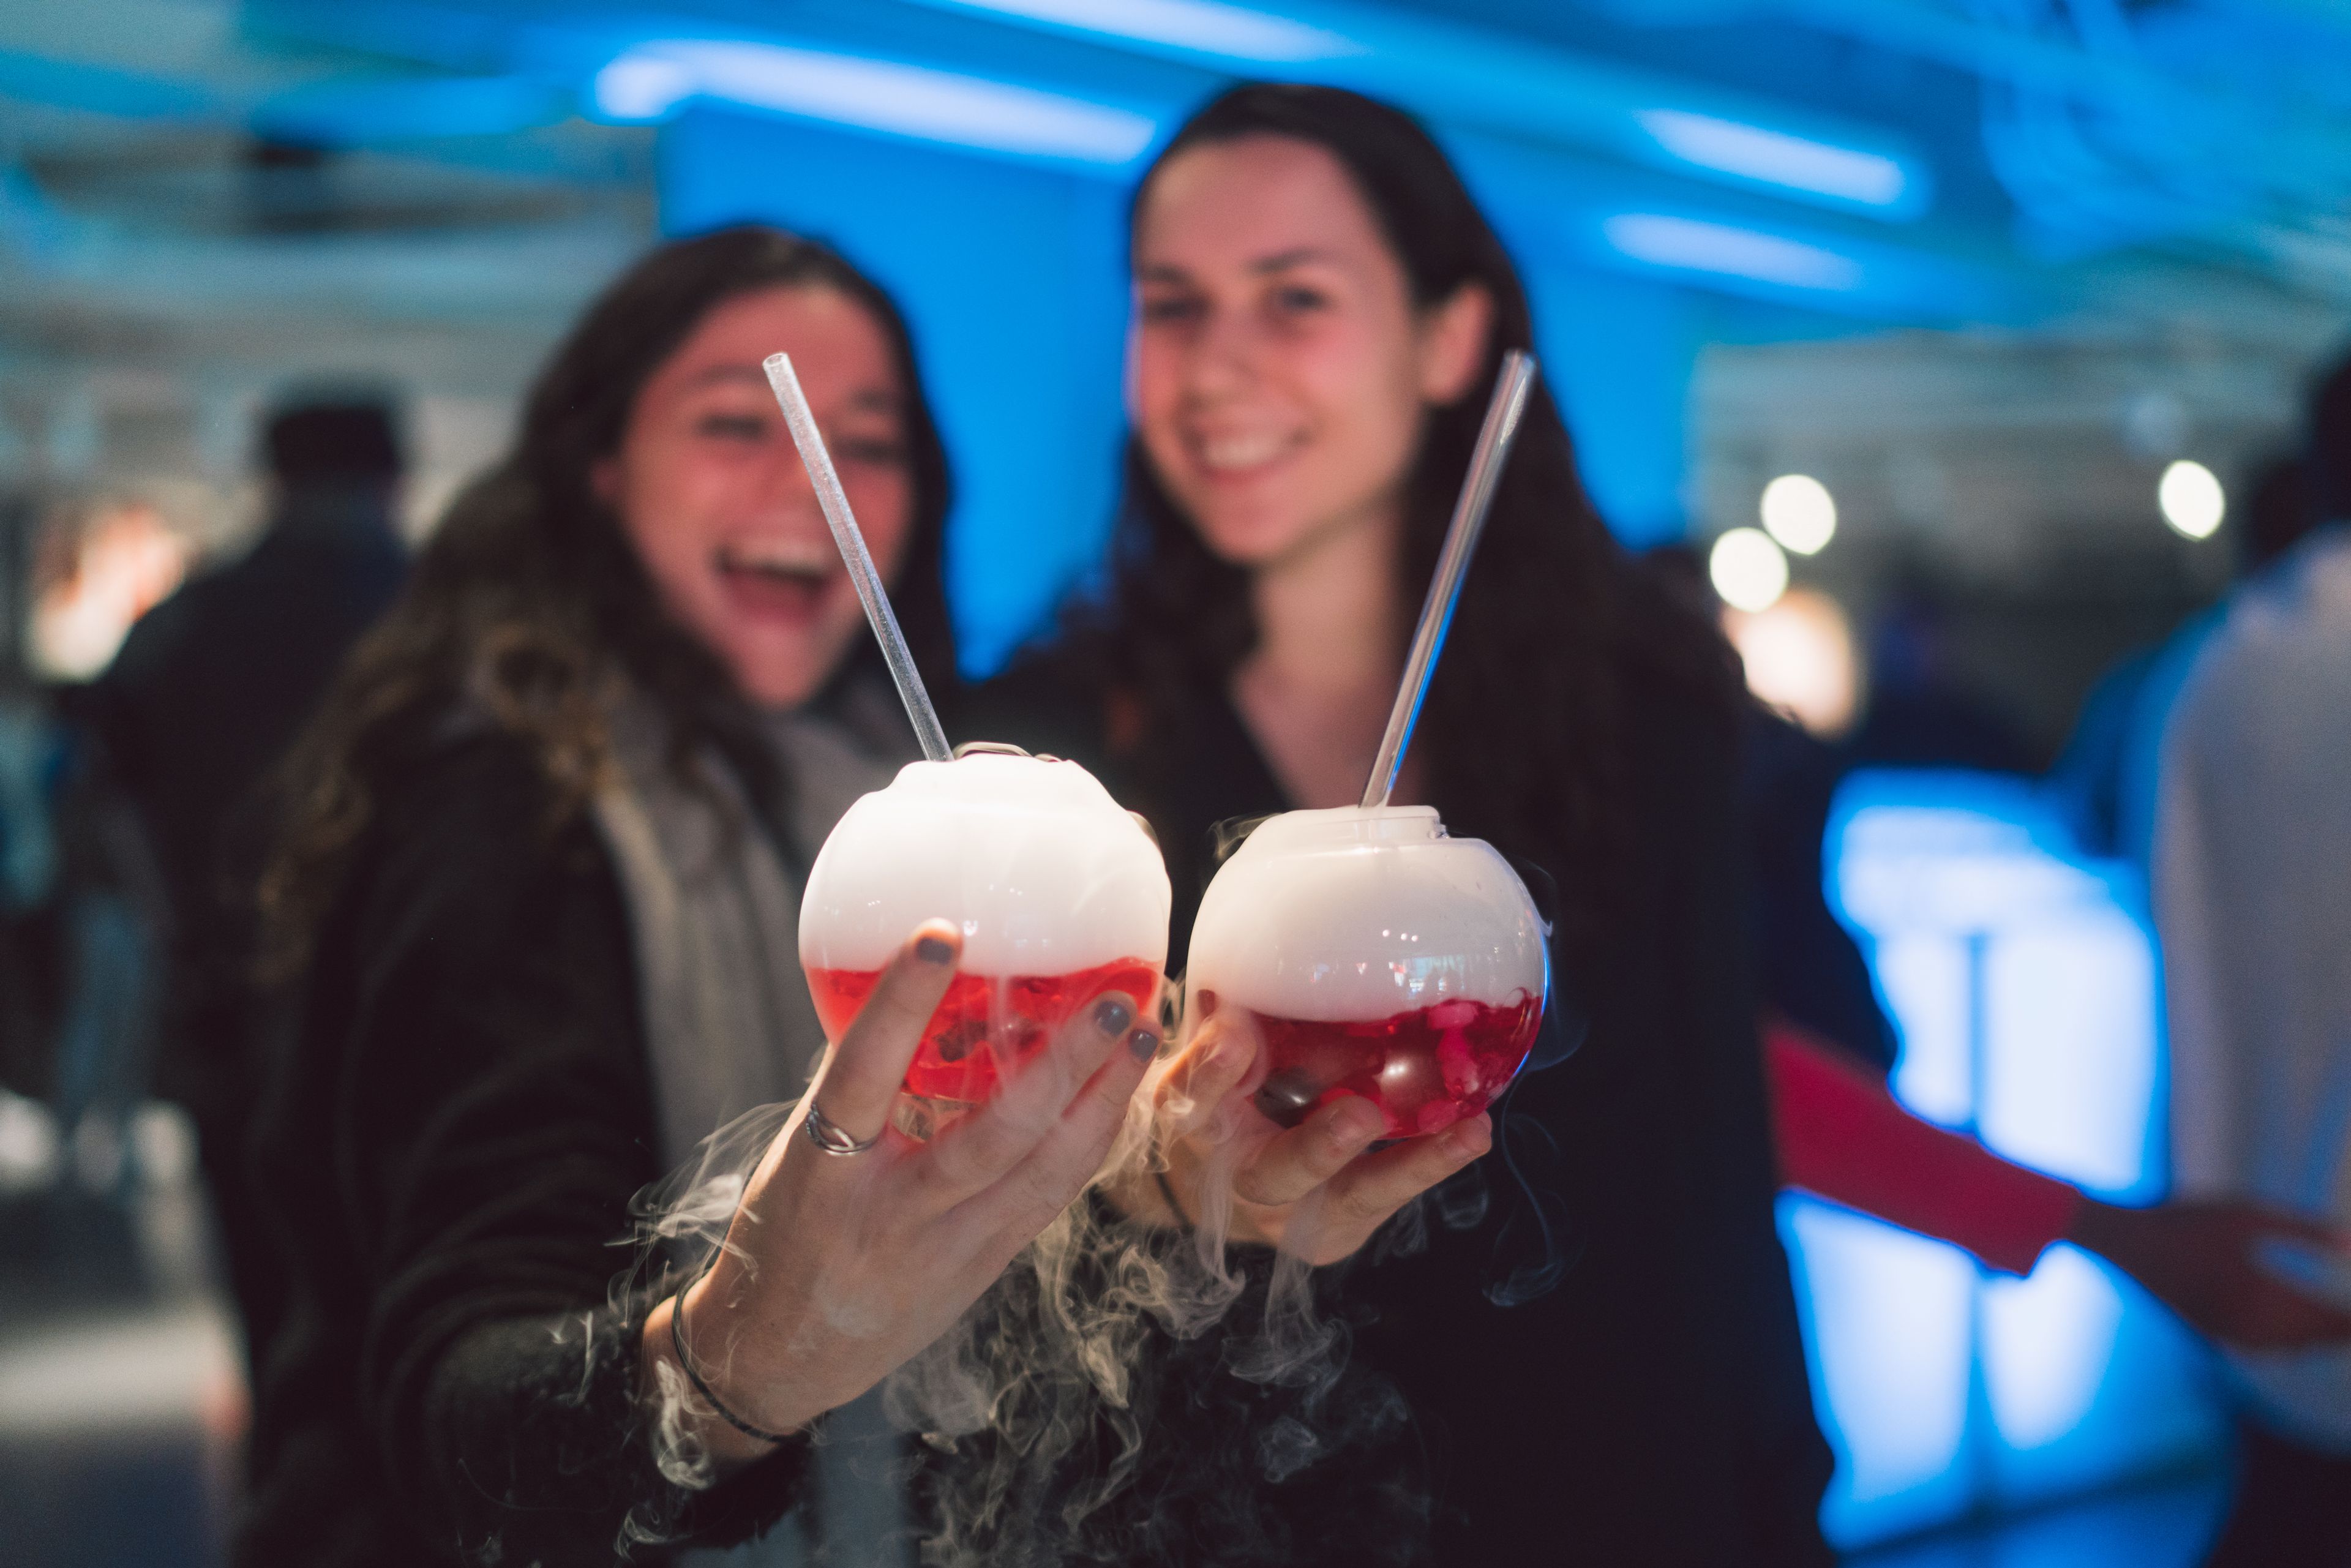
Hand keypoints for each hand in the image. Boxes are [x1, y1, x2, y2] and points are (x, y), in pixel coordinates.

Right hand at [641, 920, 1158, 1462]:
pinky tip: (1120, 1090)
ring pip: (1045, 1173)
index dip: (900, 1003)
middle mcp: (893, 1210)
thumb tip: (915, 989)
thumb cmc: (786, 1230)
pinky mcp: (986, 1266)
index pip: (861, 1071)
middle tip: (1115, 998)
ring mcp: (949, 1246)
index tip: (942, 934)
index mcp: (824, 1166)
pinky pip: (1051, 1197)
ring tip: (1142, 1033)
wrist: (781, 1354)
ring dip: (1104, 1100)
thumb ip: (857, 1082)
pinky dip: (1091, 1139)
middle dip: (1063, 1064)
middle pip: (993, 1135)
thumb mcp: (799, 1151)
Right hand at [1125, 991, 1491, 1266]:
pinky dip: (1429, 1163)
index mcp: (1197, 1128)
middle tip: (1360, 1115)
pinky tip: (1470, 1132)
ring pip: (1354, 1196)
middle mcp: (1244, 1183)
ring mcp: (1296, 1216)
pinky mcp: (1341, 1227)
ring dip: (1413, 1166)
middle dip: (1320, 1147)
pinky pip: (1386, 1196)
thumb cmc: (1220, 1104)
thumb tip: (1242, 1012)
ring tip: (1467, 1134)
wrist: (1215, 1188)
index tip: (1234, 1035)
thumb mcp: (1207, 1064)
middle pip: (1279, 1173)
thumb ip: (1225, 1041)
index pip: (1195, 1099)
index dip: (1214, 1071)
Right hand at [2067, 1197, 2350, 1349]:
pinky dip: (2284, 1346)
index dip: (2349, 1321)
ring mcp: (2227, 1331)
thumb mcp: (2249, 1213)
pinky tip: (2289, 1338)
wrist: (2126, 1241)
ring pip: (2287, 1349)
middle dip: (2338, 1332)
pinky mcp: (2210, 1332)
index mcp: (2263, 1293)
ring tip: (2333, 1330)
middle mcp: (2249, 1322)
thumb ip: (2304, 1230)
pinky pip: (2260, 1350)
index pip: (2326, 1319)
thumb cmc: (2188, 1220)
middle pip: (2310, 1338)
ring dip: (2313, 1341)